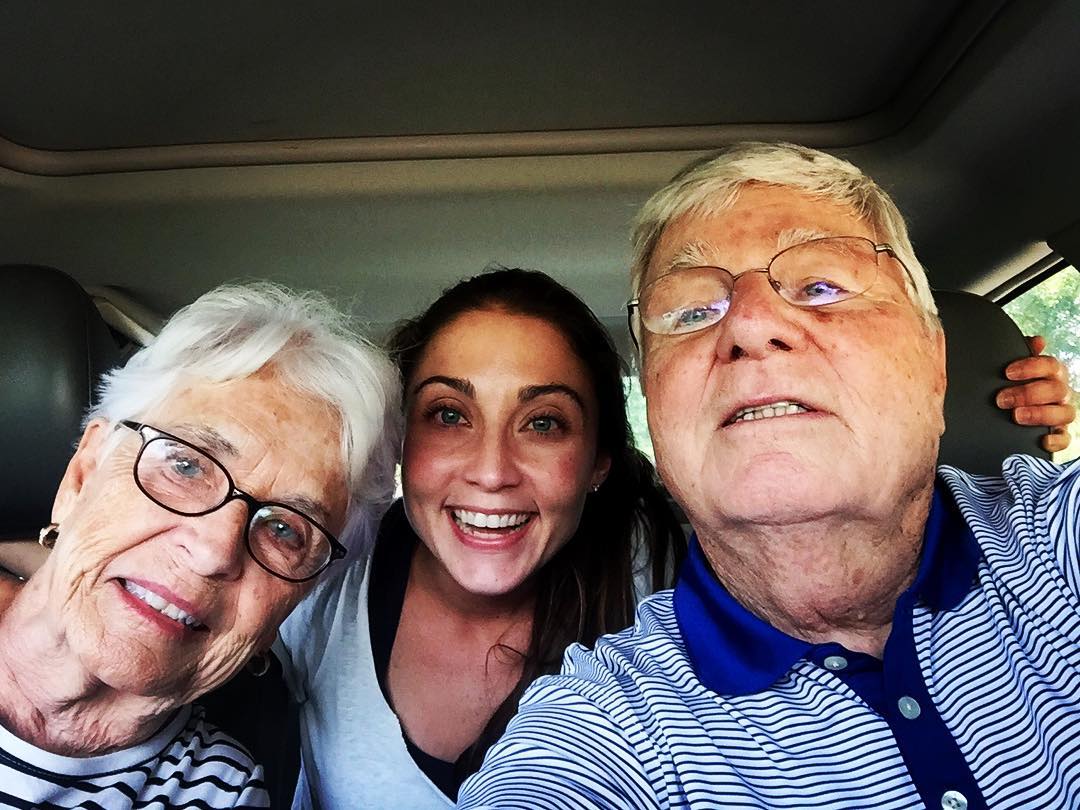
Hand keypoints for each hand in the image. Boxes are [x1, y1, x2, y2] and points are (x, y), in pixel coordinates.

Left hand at [995, 336, 1075, 452]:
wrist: (1009, 409)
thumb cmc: (1014, 383)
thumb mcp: (1014, 368)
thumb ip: (1023, 352)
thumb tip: (1038, 341)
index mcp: (1052, 373)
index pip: (1050, 365)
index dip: (1031, 367)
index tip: (1007, 373)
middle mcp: (1060, 392)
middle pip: (1056, 390)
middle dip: (1028, 394)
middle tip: (1002, 399)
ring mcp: (1061, 413)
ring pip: (1065, 413)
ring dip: (1040, 414)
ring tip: (1016, 416)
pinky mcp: (1059, 433)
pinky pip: (1066, 438)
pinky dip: (1056, 440)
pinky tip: (1042, 440)